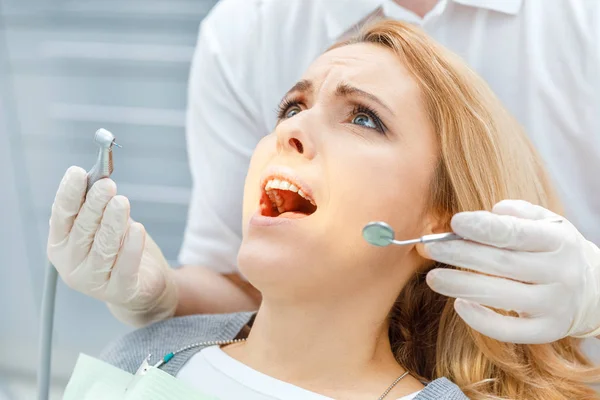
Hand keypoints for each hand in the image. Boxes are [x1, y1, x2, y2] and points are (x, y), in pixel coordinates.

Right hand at [47, 166, 177, 326]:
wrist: (142, 286)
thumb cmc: (120, 248)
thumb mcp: (105, 224)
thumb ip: (98, 205)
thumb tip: (99, 177)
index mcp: (60, 243)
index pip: (61, 215)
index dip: (69, 193)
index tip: (77, 172)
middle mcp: (70, 264)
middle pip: (83, 229)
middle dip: (95, 205)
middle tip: (107, 185)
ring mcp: (92, 281)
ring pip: (103, 248)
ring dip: (113, 223)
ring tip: (122, 202)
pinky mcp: (119, 291)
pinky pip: (125, 267)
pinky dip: (131, 248)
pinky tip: (138, 229)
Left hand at [421, 199, 599, 343]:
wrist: (598, 291)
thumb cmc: (557, 251)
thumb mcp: (550, 224)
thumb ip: (521, 214)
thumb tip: (493, 211)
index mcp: (559, 241)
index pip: (516, 233)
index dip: (483, 228)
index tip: (455, 222)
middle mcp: (560, 273)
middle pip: (502, 264)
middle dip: (461, 255)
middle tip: (431, 248)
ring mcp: (555, 305)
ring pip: (501, 296)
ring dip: (461, 286)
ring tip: (433, 277)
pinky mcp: (547, 331)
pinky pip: (509, 331)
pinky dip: (481, 320)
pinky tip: (459, 305)